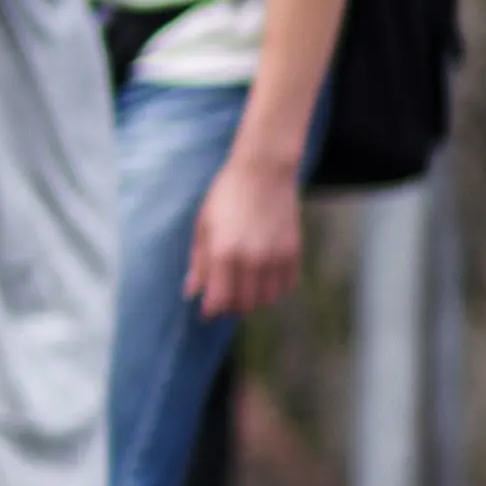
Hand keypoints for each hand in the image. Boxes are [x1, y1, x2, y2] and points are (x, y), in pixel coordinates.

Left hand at [187, 142, 309, 318]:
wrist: (263, 173)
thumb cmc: (225, 197)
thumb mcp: (203, 226)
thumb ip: (198, 262)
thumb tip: (191, 291)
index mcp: (224, 253)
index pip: (219, 300)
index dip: (211, 311)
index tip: (206, 312)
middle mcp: (252, 259)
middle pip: (243, 304)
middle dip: (230, 308)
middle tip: (222, 300)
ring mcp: (276, 257)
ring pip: (266, 300)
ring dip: (252, 302)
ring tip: (241, 291)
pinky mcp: (294, 252)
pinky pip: (286, 287)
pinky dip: (274, 291)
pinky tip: (262, 282)